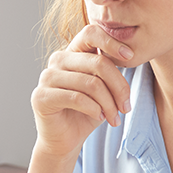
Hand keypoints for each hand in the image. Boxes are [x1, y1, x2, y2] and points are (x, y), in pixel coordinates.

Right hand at [30, 25, 133, 159]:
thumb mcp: (104, 88)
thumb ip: (110, 70)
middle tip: (126, 107)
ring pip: (91, 83)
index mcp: (73, 52)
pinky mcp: (41, 96)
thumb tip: (130, 56)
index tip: (131, 57)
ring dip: (109, 104)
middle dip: (119, 87)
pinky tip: (100, 117)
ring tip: (115, 118)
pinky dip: (95, 110)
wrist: (66, 139)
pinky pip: (77, 98)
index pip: (91, 33)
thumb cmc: (87, 111)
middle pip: (98, 63)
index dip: (112, 42)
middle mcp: (58, 59)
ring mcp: (47, 77)